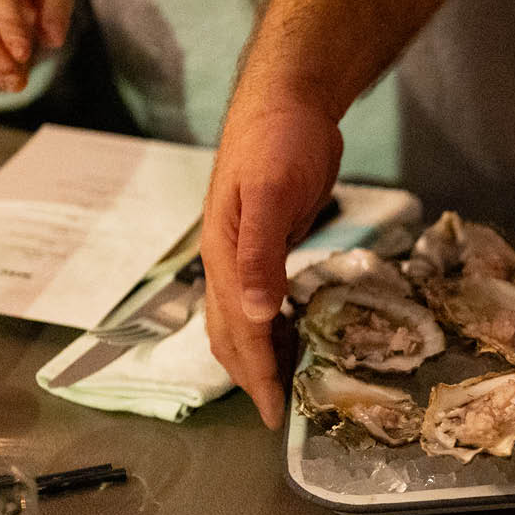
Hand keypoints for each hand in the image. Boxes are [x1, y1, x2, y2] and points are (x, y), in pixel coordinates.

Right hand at [202, 95, 341, 427]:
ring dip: (258, 354)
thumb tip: (257, 313)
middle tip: (279, 413)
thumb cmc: (279, 141)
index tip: (275, 414)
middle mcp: (226, 261)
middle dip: (252, 376)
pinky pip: (260, 299)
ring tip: (285, 384)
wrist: (286, 100)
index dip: (258, 375)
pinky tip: (291, 334)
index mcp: (223, 255)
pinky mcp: (267, 244)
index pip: (240, 331)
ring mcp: (244, 253)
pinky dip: (271, 325)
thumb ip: (263, 253)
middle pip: (231, 335)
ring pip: (241, 319)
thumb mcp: (273, 194)